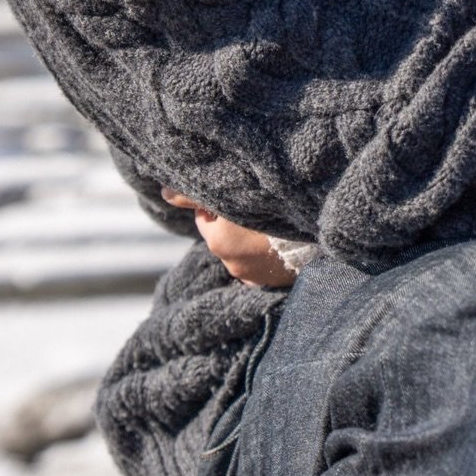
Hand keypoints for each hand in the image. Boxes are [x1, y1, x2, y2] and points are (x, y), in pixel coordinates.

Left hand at [159, 190, 298, 286]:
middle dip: (233, 222)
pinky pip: (260, 265)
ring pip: (242, 250)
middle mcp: (230, 262)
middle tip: (255, 206)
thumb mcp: (231, 195)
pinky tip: (277, 244)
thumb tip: (163, 192)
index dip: (218, 202)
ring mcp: (252, 276)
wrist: (311, 236)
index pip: (205, 215)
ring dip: (250, 239)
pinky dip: (263, 255)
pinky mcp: (271, 283)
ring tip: (270, 225)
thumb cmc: (271, 208)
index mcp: (218, 240)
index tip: (236, 194)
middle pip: (224, 234)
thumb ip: (194, 195)